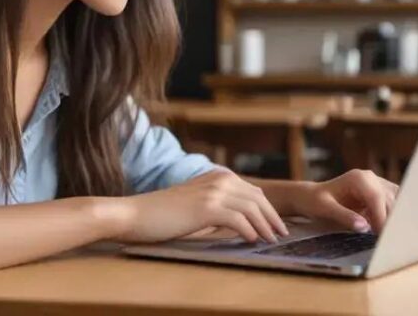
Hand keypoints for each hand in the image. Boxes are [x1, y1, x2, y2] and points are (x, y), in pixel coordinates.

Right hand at [110, 169, 289, 244]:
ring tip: (272, 240)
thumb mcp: (194, 204)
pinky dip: (249, 231)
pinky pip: (239, 220)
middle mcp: (218, 179)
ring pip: (252, 208)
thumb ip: (216, 207)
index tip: (277, 225)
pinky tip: (253, 241)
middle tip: (281, 234)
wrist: (135, 214)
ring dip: (266, 226)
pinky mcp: (207, 208)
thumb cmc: (161, 214)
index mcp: (216, 176)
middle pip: (258, 198)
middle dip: (273, 217)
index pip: (253, 191)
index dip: (268, 208)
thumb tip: (241, 223)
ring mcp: (213, 192)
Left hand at [292, 169, 398, 232]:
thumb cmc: (315, 201)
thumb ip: (344, 216)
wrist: (312, 196)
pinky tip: (390, 232)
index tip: (383, 237)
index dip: (382, 218)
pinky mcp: (381, 194)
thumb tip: (364, 226)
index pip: (377, 198)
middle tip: (389, 243)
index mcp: (359, 178)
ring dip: (394, 221)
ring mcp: (378, 184)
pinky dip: (394, 219)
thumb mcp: (325, 209)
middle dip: (390, 221)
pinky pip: (394, 206)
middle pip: (390, 201)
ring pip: (396, 204)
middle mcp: (371, 178)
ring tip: (390, 240)